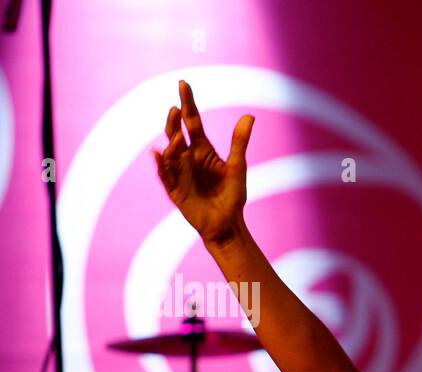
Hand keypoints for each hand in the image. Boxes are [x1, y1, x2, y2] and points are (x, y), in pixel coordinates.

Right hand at [153, 80, 254, 246]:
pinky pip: (165, 174)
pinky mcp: (175, 189)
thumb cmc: (233, 196)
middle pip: (177, 133)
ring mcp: (179, 172)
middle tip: (175, 108)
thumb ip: (239, 142)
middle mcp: (188, 158)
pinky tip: (159, 153)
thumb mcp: (237, 167)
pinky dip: (162, 164)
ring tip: (177, 135)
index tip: (183, 84)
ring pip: (170, 152)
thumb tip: (250, 116)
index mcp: (203, 150)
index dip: (187, 103)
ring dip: (172, 143)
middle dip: (174, 120)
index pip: (192, 121)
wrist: (227, 225)